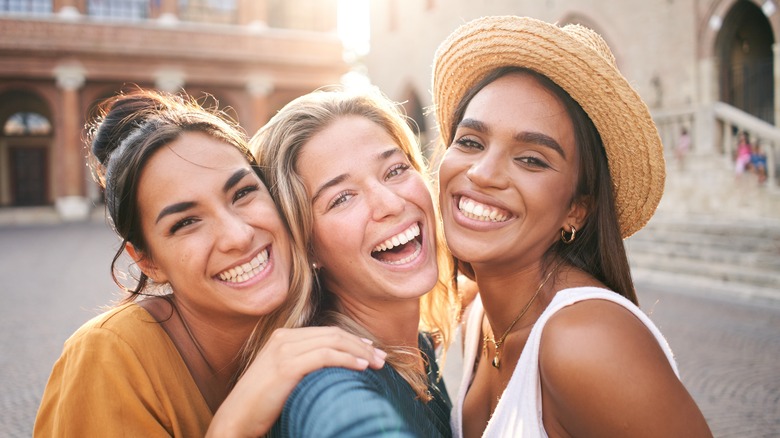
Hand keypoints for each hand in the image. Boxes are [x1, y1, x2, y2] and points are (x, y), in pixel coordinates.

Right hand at [207, 326, 385, 436]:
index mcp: (282, 337)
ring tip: (377, 364)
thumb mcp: (281, 376)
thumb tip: (332, 367)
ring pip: (333, 342)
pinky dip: (346, 359)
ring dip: (359, 352)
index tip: (370, 349)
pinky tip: (360, 367)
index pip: (326, 332)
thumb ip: (302, 365)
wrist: (235, 419)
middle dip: (361, 345)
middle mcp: (283, 338)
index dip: (352, 339)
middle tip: (381, 358)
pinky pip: (325, 356)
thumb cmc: (259, 404)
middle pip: (333, 334)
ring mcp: (284, 350)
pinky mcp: (287, 366)